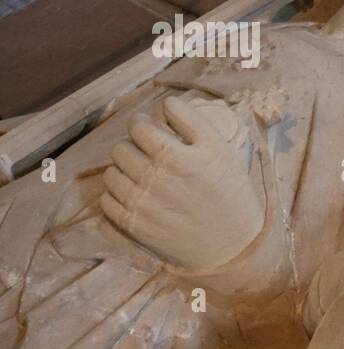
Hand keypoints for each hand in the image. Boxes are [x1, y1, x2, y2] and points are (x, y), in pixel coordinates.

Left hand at [100, 96, 265, 270]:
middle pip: (120, 148)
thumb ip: (192, 122)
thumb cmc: (230, 192)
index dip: (142, 124)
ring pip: (110, 173)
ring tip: (144, 177)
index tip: (150, 129)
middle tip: (150, 155)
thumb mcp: (222, 151)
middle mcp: (153, 179)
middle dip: (133, 147)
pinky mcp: (132, 226)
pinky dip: (118, 195)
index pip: (138, 127)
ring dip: (123, 171)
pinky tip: (138, 196)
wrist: (232, 244)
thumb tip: (166, 103)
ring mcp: (140, 204)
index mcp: (175, 156)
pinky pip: (106, 201)